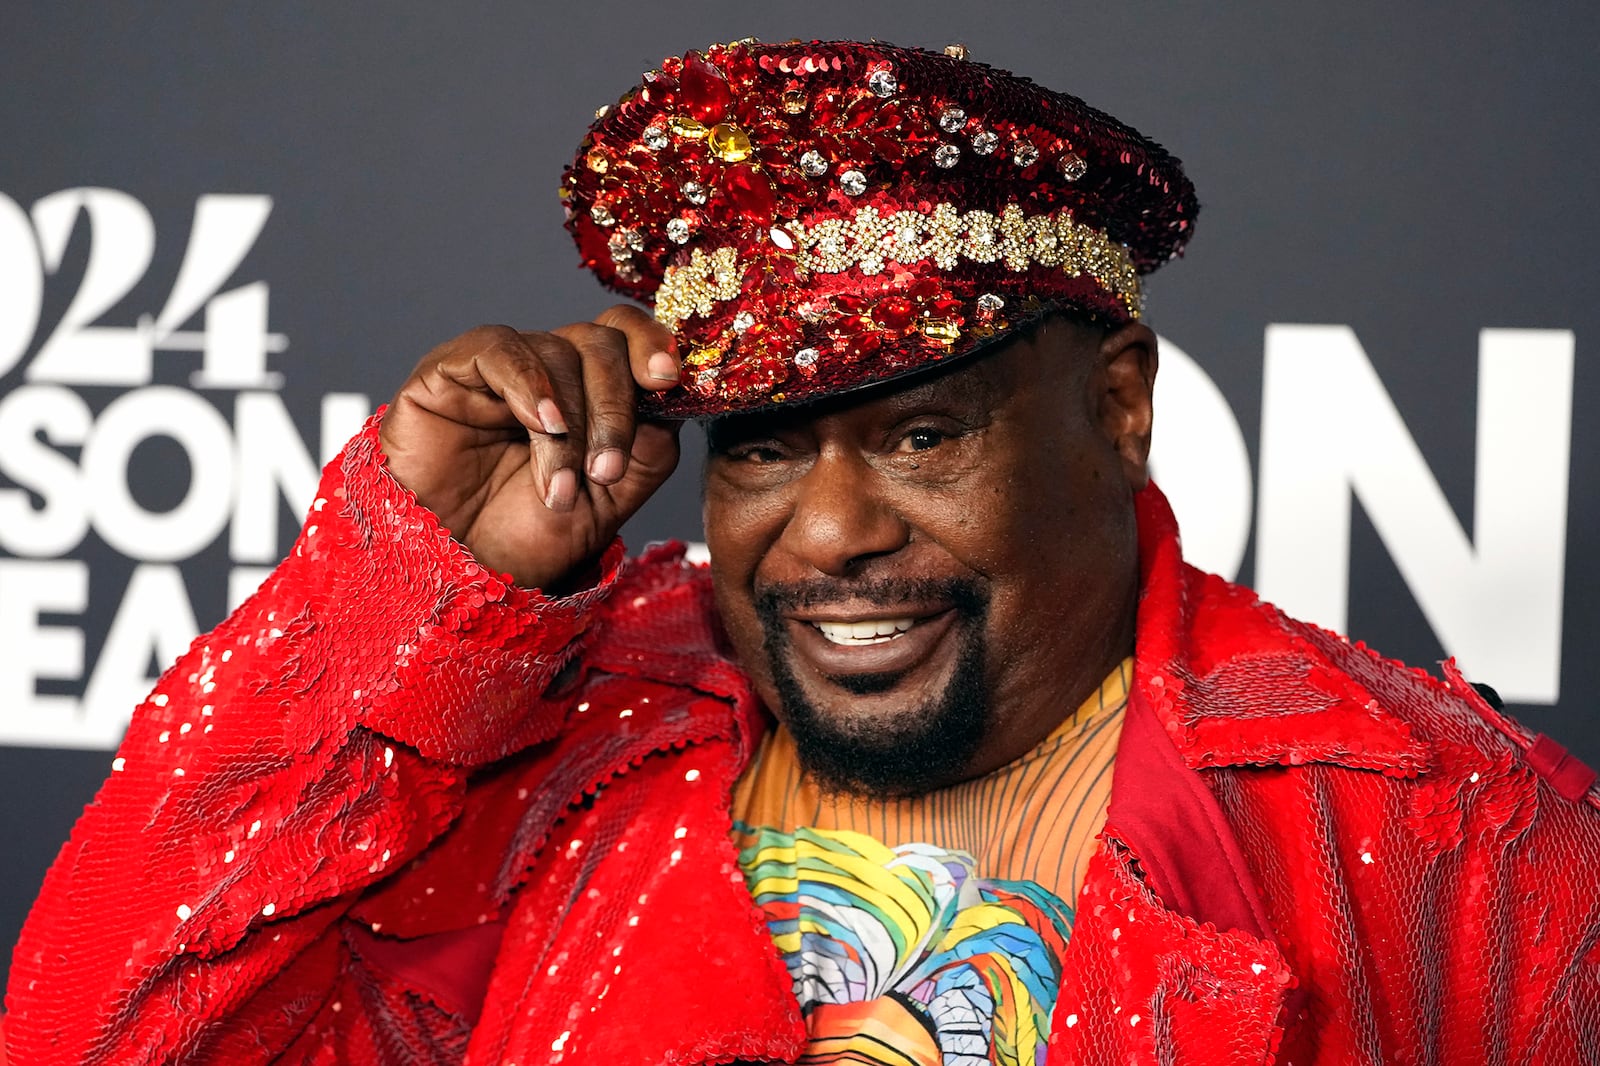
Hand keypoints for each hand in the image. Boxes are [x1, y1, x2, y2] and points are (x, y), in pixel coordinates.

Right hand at [379, 305, 682, 590]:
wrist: (463, 572)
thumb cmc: (531, 537)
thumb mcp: (611, 498)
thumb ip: (649, 443)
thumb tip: (674, 393)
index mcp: (589, 392)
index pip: (628, 338)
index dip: (652, 345)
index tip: (668, 380)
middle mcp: (548, 371)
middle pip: (601, 342)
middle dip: (615, 408)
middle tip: (605, 471)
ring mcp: (500, 369)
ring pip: (556, 352)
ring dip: (570, 424)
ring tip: (560, 487)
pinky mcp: (449, 371)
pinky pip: (498, 348)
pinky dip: (529, 384)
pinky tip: (542, 424)